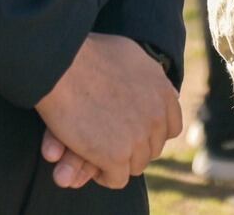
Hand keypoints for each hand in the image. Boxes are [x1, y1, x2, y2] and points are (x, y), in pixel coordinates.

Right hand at [35, 34, 180, 189]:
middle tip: (111, 143)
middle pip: (153, 148)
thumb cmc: (87, 54)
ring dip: (118, 162)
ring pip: (136, 165)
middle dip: (134, 148)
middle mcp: (156, 115)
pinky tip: (91, 165)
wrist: (62, 65)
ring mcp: (139, 137)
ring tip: (98, 154)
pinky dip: (104, 176)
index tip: (131, 130)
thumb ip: (150, 76)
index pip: (170, 126)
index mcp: (162, 91)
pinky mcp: (117, 155)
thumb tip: (167, 88)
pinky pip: (117, 179)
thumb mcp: (131, 56)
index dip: (151, 131)